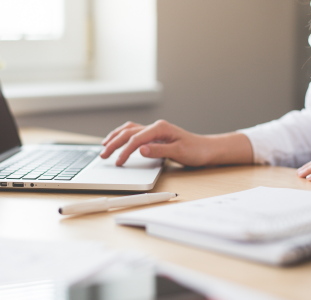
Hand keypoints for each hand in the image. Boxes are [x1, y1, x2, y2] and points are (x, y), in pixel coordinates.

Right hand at [100, 120, 252, 166]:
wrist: (207, 149)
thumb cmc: (196, 151)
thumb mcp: (179, 153)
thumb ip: (159, 151)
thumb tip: (140, 150)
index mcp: (160, 128)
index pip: (136, 139)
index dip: (125, 151)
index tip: (118, 162)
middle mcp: (156, 127)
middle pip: (128, 133)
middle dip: (113, 143)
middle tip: (103, 155)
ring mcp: (154, 130)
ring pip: (129, 130)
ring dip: (115, 137)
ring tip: (104, 146)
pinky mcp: (155, 135)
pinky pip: (134, 132)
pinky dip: (123, 136)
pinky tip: (118, 141)